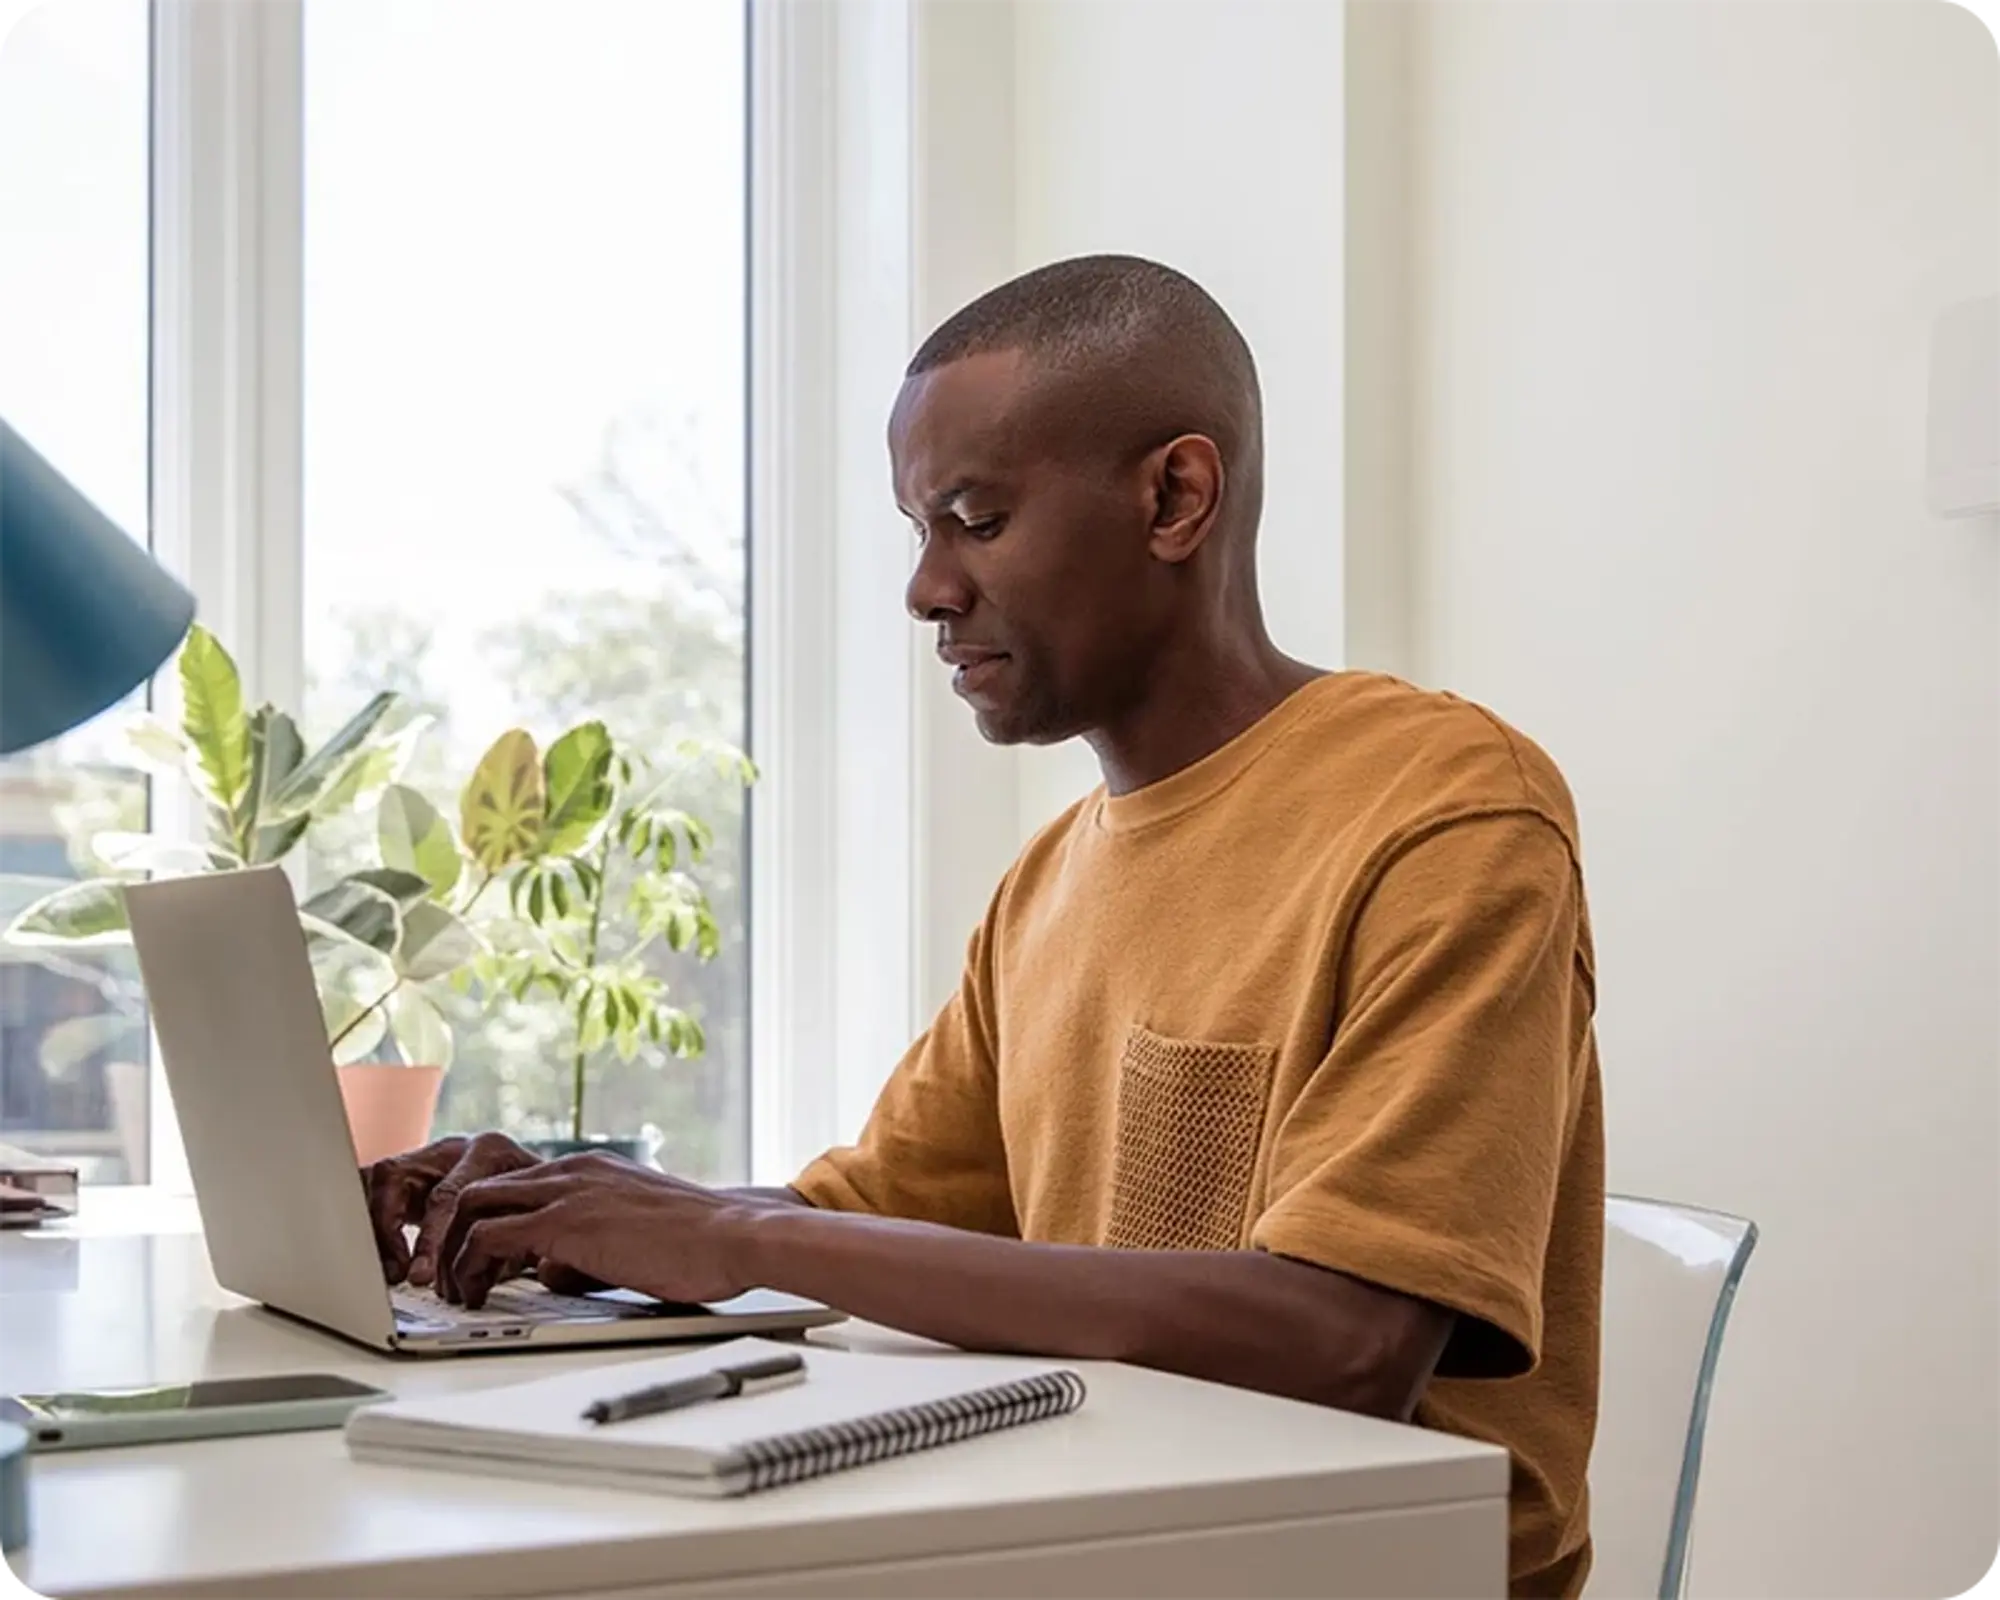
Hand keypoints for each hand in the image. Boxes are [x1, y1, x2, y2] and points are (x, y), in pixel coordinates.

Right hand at [362, 1132, 541, 1286]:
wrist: (544, 1184)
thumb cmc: (542, 1203)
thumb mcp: (542, 1217)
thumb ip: (527, 1240)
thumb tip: (530, 1274)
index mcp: (490, 1151)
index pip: (447, 1195)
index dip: (430, 1240)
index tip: (420, 1277)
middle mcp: (454, 1148)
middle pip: (398, 1181)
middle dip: (392, 1233)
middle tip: (400, 1276)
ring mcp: (428, 1157)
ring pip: (380, 1183)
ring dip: (377, 1230)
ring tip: (390, 1271)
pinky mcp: (408, 1173)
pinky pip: (373, 1191)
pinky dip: (371, 1224)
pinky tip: (382, 1257)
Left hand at [433, 1154, 770, 1310]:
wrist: (733, 1236)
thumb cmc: (699, 1243)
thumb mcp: (630, 1235)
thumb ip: (584, 1246)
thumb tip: (550, 1273)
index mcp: (588, 1169)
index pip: (511, 1186)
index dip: (483, 1224)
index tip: (476, 1262)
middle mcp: (570, 1170)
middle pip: (480, 1188)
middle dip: (452, 1234)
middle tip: (448, 1277)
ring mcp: (565, 1191)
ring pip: (472, 1205)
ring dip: (451, 1251)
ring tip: (453, 1292)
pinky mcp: (565, 1222)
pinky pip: (489, 1237)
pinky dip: (469, 1267)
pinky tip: (473, 1297)